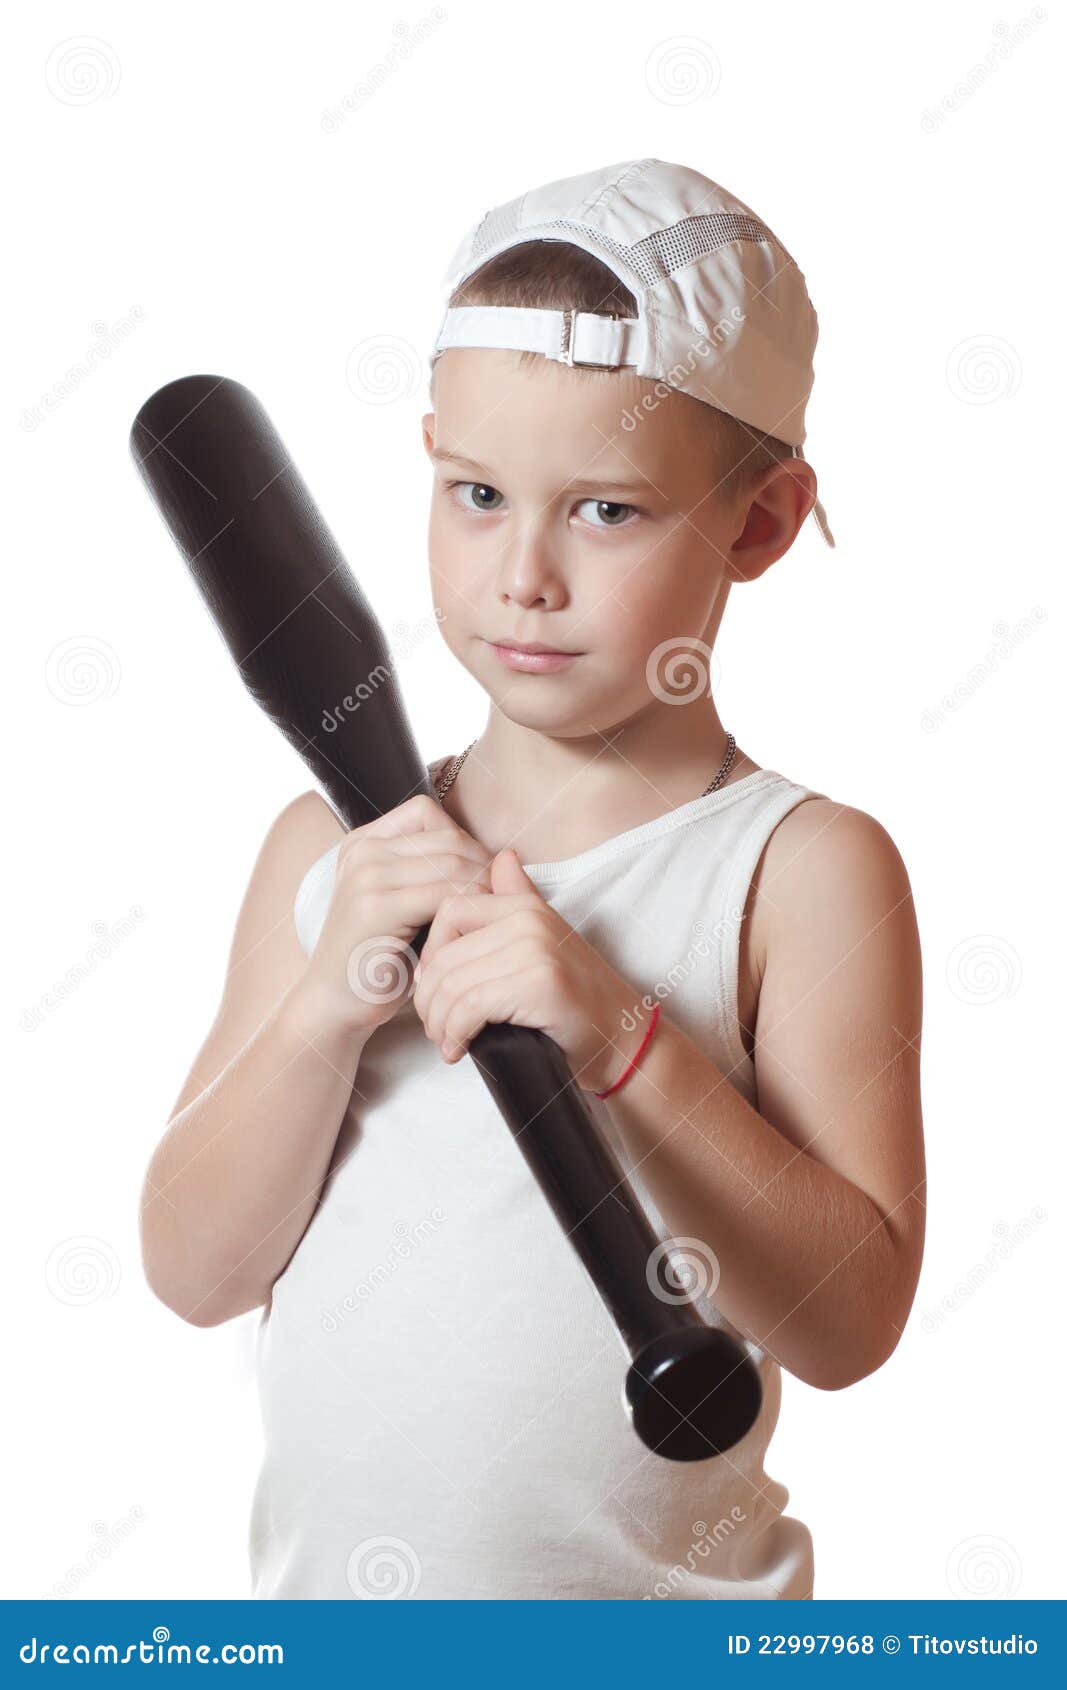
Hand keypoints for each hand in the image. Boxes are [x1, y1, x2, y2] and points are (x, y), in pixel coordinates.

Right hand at [302, 795, 493, 1035]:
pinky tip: (472, 933)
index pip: (428, 813)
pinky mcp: (374, 907)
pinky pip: (443, 894)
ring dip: (482, 888)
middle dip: (483, 866)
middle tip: (501, 899)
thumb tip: (502, 856)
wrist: (333, 1003)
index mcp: (363, 842)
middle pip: (446, 836)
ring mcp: (365, 876)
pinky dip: (467, 910)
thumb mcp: (401, 903)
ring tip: (491, 916)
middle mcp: (361, 850)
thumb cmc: (379, 958)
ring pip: (451, 863)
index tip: (481, 875)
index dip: (465, 840)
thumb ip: (432, 872)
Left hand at [411, 846, 640, 1093]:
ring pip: (453, 985)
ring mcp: (534, 950)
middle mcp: (529, 920)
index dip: (430, 954)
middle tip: (434, 1026)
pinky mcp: (537, 985)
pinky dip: (456, 1033)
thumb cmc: (577, 998)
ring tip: (446, 1041)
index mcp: (525, 905)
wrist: (620, 1036)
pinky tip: (459, 1049)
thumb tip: (502, 858)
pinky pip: (471, 1008)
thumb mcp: (546, 939)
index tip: (434, 987)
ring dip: (439, 1022)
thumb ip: (519, 898)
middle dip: (428, 998)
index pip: (450, 912)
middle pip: (445, 955)